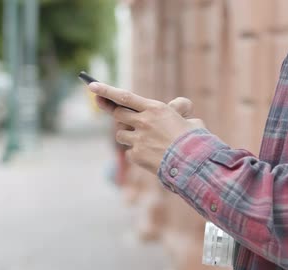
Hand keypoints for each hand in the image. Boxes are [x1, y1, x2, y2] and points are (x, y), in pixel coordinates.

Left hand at [89, 82, 205, 173]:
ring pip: (121, 134)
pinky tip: (150, 156)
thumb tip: (176, 107)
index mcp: (156, 109)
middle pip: (118, 114)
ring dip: (127, 134)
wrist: (193, 165)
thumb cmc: (196, 142)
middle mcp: (143, 122)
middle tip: (105, 106)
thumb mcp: (192, 120)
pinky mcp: (136, 156)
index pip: (125, 97)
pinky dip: (136, 153)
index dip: (106, 90)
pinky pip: (129, 152)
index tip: (92, 85)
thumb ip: (179, 111)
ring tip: (143, 139)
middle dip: (111, 110)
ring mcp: (138, 139)